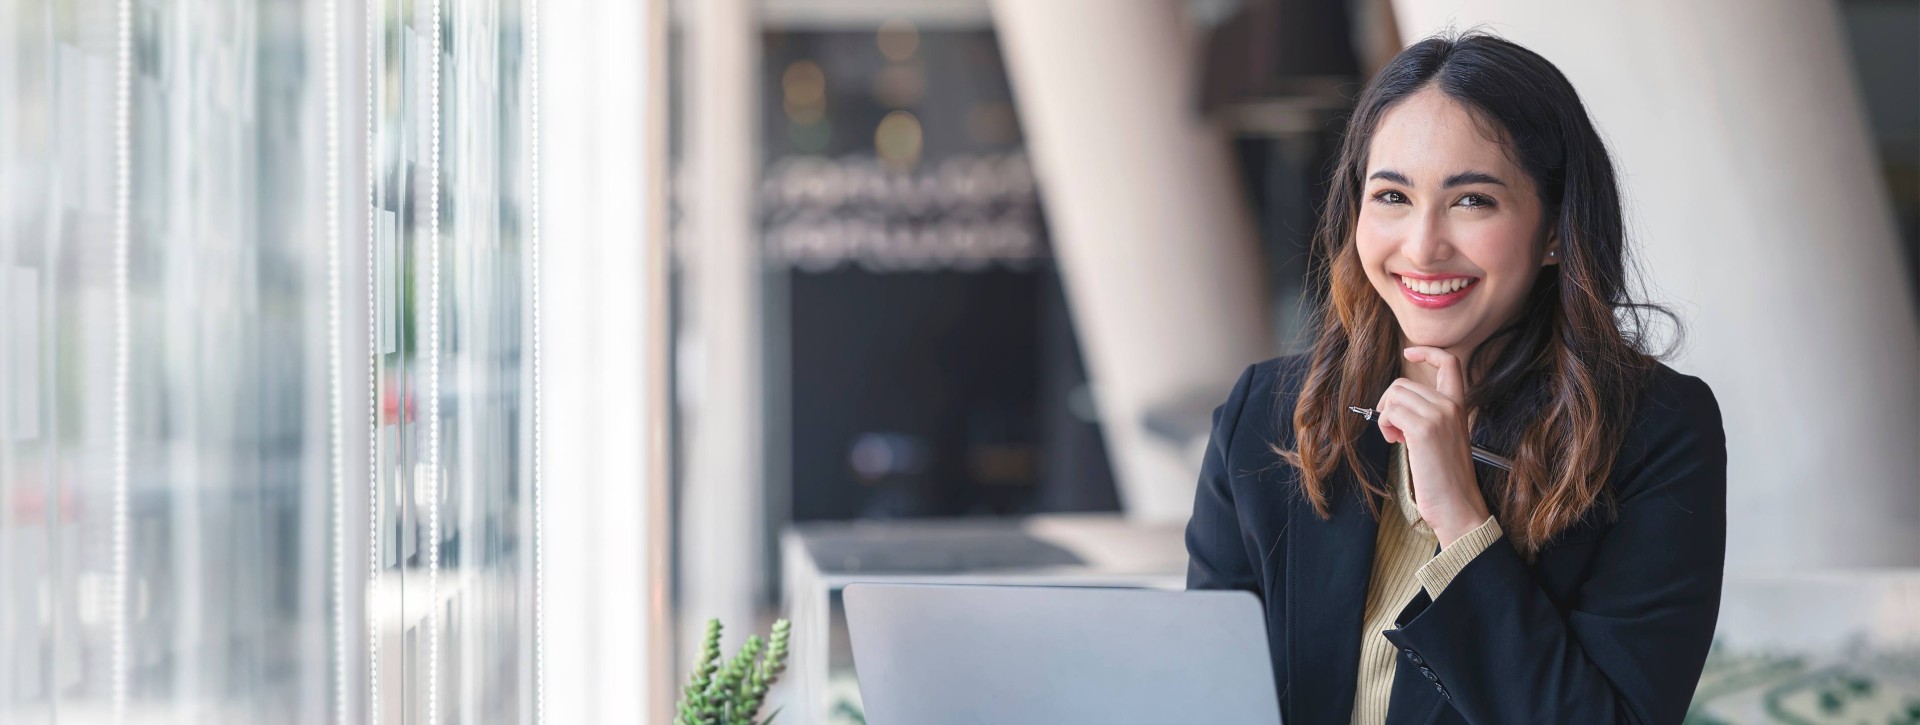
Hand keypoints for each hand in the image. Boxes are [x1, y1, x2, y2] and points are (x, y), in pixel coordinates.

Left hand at [1373, 346, 1492, 546]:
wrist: (1457, 505)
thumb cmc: (1446, 478)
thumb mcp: (1443, 438)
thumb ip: (1429, 416)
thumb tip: (1397, 405)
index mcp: (1459, 406)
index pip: (1449, 363)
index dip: (1427, 352)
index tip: (1409, 353)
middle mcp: (1450, 406)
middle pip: (1403, 384)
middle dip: (1390, 405)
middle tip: (1397, 430)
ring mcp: (1438, 415)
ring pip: (1394, 395)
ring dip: (1387, 417)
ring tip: (1398, 438)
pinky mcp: (1423, 430)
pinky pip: (1390, 412)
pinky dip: (1385, 426)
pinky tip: (1396, 442)